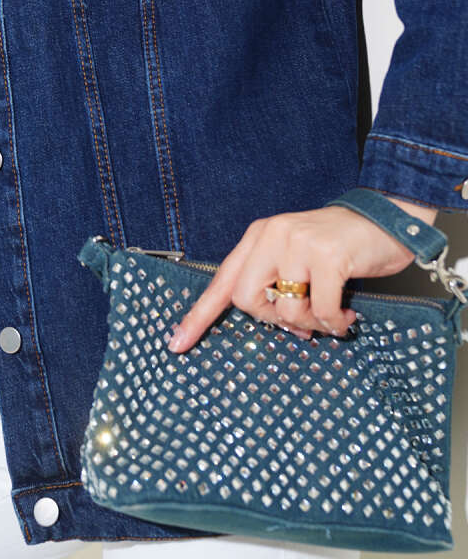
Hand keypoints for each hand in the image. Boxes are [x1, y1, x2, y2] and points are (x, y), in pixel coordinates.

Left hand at [167, 199, 432, 349]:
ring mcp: (299, 243)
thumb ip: (278, 286)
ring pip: (285, 309)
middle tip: (301, 320)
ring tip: (330, 312)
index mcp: (259, 236)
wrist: (385, 219)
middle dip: (272, 320)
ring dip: (310, 322)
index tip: (176, 343)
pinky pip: (319, 310)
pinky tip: (346, 314)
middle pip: (246, 299)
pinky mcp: (328, 256)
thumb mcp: (298, 258)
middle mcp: (272, 235)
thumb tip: (278, 326)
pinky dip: (333, 322)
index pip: (222, 280)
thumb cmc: (341, 246)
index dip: (199, 315)